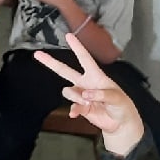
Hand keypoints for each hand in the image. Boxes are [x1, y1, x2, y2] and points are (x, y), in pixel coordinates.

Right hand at [33, 33, 144, 152]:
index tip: (69, 36)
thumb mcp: (116, 97)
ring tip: (88, 104)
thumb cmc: (122, 106)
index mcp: (96, 76)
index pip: (85, 58)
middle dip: (51, 62)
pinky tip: (77, 113)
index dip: (77, 47)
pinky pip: (71, 106)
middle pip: (65, 70)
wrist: (120, 123)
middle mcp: (86, 83)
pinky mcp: (80, 107)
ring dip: (75, 97)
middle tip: (38, 55)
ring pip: (67, 91)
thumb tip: (85, 94)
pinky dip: (74, 110)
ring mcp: (81, 95)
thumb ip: (101, 94)